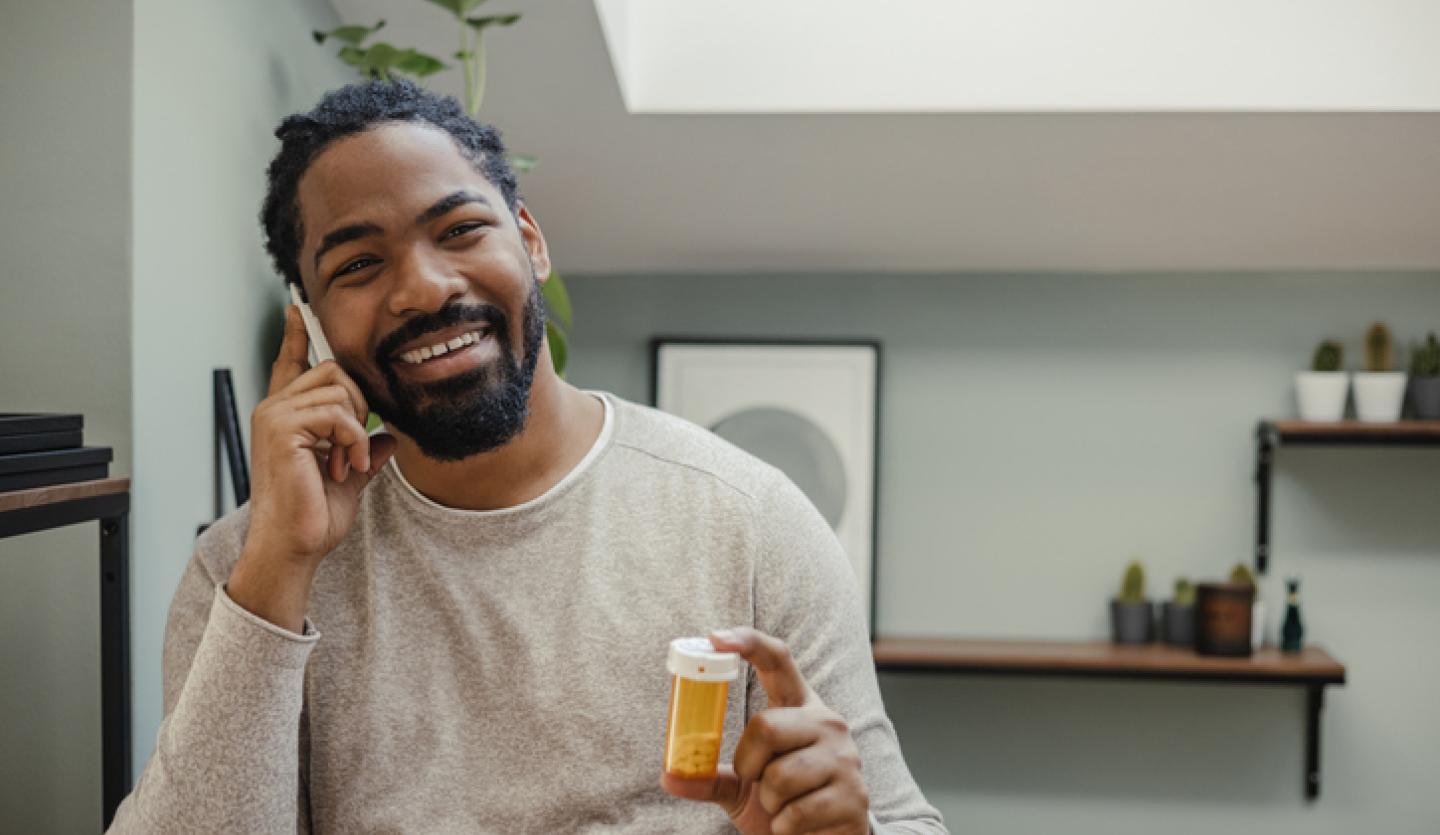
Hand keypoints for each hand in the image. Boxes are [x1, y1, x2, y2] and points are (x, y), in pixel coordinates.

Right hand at [228, 305, 395, 629]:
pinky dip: (352, 440)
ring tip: (347, 464)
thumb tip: (389, 437)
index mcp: (286, 416)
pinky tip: (347, 466)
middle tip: (354, 447)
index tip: (297, 308)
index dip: (297, 335)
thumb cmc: (313, 516)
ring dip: (355, 430)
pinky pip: (336, 414)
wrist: (294, 546)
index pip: (290, 364)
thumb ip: (366, 450)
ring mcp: (274, 416)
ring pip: (338, 389)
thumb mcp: (349, 477)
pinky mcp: (280, 429)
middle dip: (358, 404)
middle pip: (333, 370)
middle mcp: (274, 409)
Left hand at [661, 628, 869, 834]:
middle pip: (766, 725)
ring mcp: (846, 759)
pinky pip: (796, 813)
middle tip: (757, 781)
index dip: (749, 642)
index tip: (715, 638)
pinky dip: (785, 827)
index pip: (779, 661)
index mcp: (801, 709)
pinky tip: (798, 825)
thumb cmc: (784, 803)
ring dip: (769, 802)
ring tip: (784, 805)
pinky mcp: (854, 798)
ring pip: (780, 776)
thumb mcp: (743, 787)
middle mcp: (828, 724)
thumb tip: (668, 776)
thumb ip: (709, 777)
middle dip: (748, 763)